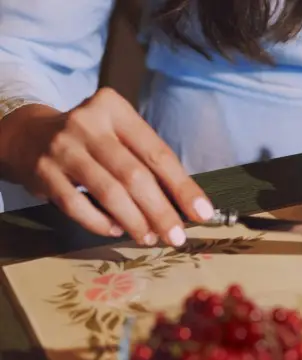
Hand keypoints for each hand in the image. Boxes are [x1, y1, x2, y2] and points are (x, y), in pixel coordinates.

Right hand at [0, 88, 213, 245]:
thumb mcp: (118, 136)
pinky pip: (76, 204)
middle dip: (161, 211)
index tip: (202, 213)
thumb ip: (147, 162)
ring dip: (135, 221)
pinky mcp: (43, 171)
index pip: (158, 153)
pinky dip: (100, 222)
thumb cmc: (91, 141)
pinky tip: (116, 230)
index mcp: (115, 109)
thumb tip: (187, 205)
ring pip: (108, 192)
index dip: (183, 187)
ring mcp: (63, 147)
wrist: (28, 135)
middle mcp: (88, 123)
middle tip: (177, 236)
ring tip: (150, 238)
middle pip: (134, 175)